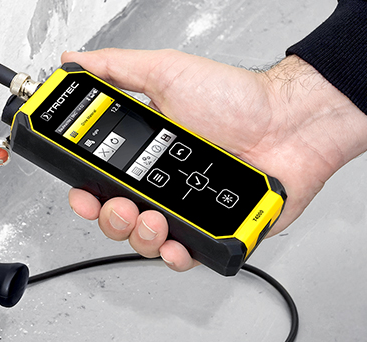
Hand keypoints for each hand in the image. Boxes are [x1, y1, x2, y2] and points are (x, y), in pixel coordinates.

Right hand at [64, 49, 366, 270]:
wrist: (290, 126)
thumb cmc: (238, 100)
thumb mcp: (167, 72)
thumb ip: (117, 68)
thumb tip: (76, 61)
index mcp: (144, 151)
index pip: (100, 179)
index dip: (85, 192)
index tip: (82, 194)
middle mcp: (161, 183)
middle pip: (116, 216)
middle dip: (110, 218)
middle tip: (122, 205)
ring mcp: (185, 209)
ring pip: (144, 240)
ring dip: (139, 236)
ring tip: (153, 217)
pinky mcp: (212, 231)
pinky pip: (184, 255)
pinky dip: (175, 255)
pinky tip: (175, 242)